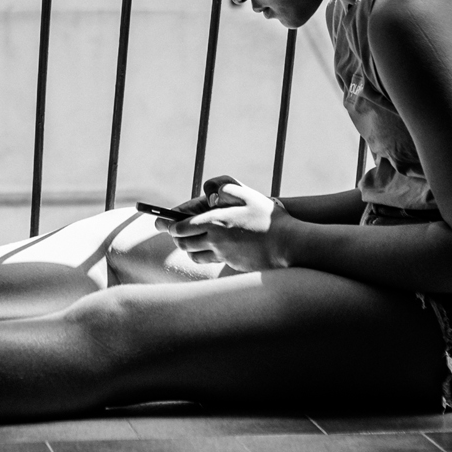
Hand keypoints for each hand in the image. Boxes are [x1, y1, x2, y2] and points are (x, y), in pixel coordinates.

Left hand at [155, 177, 296, 272]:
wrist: (288, 245)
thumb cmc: (268, 217)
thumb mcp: (247, 194)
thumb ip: (224, 187)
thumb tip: (208, 192)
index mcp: (215, 223)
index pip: (181, 227)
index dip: (169, 225)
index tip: (162, 222)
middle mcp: (216, 241)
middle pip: (184, 243)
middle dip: (176, 237)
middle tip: (173, 231)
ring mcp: (224, 256)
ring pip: (194, 255)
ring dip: (189, 247)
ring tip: (189, 240)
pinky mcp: (232, 264)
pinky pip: (211, 261)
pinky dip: (204, 255)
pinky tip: (210, 247)